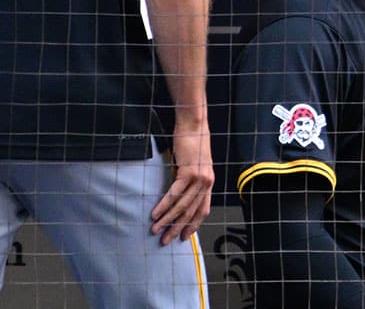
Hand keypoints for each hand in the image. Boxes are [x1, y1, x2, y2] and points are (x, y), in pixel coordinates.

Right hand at [150, 123, 213, 245]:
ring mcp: (199, 178)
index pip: (203, 209)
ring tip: (156, 229)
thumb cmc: (192, 142)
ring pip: (182, 205)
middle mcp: (207, 183)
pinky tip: (155, 213)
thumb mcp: (195, 164)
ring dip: (167, 220)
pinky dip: (164, 205)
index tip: (184, 236)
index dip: (194, 224)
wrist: (194, 125)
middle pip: (191, 212)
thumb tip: (179, 192)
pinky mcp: (189, 172)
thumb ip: (190, 179)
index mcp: (208, 182)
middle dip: (177, 228)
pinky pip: (175, 193)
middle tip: (166, 240)